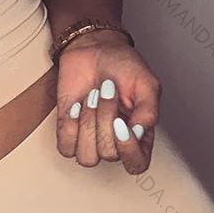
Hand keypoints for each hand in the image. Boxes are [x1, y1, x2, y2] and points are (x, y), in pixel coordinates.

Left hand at [54, 29, 159, 172]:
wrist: (93, 48)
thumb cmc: (122, 64)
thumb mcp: (145, 82)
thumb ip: (148, 111)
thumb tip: (139, 134)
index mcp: (138, 135)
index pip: (136, 164)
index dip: (128, 151)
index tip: (121, 123)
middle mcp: (115, 141)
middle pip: (108, 154)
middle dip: (105, 118)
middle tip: (107, 91)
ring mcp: (90, 138)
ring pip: (86, 156)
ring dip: (87, 124)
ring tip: (92, 98)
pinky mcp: (68, 131)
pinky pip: (65, 147)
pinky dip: (69, 126)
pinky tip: (76, 106)